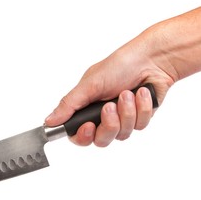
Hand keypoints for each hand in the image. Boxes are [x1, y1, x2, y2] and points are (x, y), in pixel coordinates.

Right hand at [45, 35, 174, 146]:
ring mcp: (123, 119)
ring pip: (122, 134)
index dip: (83, 136)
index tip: (88, 126)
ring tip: (128, 93)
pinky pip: (139, 125)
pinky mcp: (141, 118)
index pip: (79, 135)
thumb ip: (69, 105)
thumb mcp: (89, 84)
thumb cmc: (119, 66)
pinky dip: (141, 108)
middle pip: (101, 140)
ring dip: (127, 112)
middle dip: (109, 123)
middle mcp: (104, 117)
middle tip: (110, 106)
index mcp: (87, 108)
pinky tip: (142, 93)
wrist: (151, 59)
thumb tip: (49, 121)